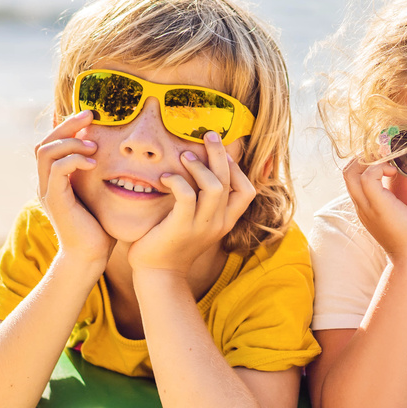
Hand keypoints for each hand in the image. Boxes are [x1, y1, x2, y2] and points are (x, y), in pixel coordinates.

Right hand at [34, 111, 113, 266]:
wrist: (90, 256)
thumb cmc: (101, 227)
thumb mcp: (101, 193)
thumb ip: (99, 174)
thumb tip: (116, 154)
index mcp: (55, 179)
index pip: (52, 142)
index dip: (67, 125)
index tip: (91, 115)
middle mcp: (46, 182)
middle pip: (45, 141)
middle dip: (68, 125)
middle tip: (92, 115)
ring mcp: (48, 190)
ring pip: (46, 151)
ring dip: (71, 142)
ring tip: (95, 145)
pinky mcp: (55, 200)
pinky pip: (57, 170)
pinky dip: (75, 160)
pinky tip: (95, 162)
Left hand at [127, 131, 254, 274]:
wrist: (159, 273)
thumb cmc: (173, 243)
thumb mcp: (198, 223)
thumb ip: (204, 203)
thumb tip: (201, 172)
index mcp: (227, 221)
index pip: (247, 190)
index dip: (237, 169)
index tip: (221, 154)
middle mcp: (220, 223)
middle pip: (230, 180)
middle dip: (220, 153)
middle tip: (208, 134)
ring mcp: (203, 225)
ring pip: (214, 186)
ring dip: (200, 166)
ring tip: (184, 155)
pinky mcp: (182, 227)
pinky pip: (187, 196)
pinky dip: (178, 181)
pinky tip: (166, 177)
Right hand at [342, 158, 406, 262]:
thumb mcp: (403, 214)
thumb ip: (399, 201)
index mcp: (366, 208)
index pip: (354, 178)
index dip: (366, 164)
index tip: (387, 162)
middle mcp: (362, 206)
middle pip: (347, 171)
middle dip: (365, 158)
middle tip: (387, 158)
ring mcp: (367, 206)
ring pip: (350, 171)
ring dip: (370, 160)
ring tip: (390, 164)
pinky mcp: (378, 205)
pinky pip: (368, 176)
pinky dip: (380, 167)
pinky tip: (395, 173)